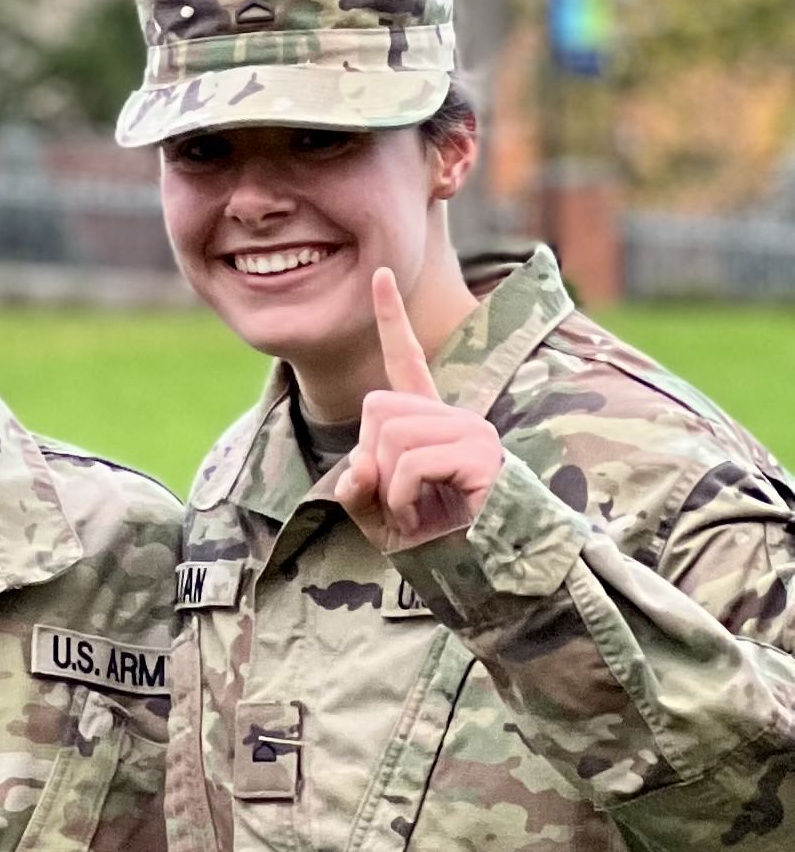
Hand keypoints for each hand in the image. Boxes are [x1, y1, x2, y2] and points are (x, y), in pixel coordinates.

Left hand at [329, 266, 504, 553]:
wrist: (493, 578)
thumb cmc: (444, 547)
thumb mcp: (383, 515)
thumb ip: (359, 486)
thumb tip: (358, 463)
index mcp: (435, 425)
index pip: (408, 361)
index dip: (391, 319)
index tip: (379, 273)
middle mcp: (457, 420)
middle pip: (378, 407)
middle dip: (372, 457)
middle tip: (400, 499)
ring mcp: (473, 435)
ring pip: (390, 434)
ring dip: (389, 487)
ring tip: (417, 513)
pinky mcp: (480, 456)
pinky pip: (409, 464)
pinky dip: (402, 498)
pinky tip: (429, 517)